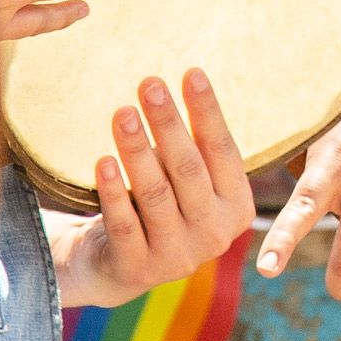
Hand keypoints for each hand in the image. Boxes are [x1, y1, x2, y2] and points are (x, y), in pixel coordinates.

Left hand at [52, 71, 257, 310]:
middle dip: (168, 123)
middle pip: (189, 169)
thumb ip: (190, 147)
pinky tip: (103, 160)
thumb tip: (175, 86)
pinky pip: (124, 223)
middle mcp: (214, 234)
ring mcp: (178, 256)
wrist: (120, 265)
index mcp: (236, 207)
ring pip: (156, 194)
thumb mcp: (184, 180)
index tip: (191, 73)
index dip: (207, 112)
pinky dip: (113, 191)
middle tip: (150, 84)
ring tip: (123, 113)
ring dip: (137, 150)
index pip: (223, 151)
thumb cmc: (160, 206)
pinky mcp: (138, 268)